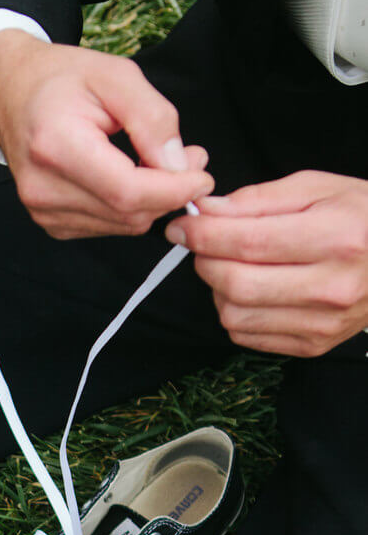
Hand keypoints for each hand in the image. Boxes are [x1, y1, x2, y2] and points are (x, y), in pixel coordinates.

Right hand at [0, 29, 213, 239]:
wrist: (12, 92)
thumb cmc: (60, 79)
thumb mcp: (116, 76)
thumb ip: (153, 119)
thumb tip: (178, 164)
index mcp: (56, 146)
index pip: (127, 191)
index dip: (173, 190)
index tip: (202, 176)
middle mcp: (44, 188)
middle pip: (128, 213)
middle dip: (169, 193)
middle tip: (188, 159)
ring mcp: (44, 211)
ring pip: (123, 225)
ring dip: (152, 201)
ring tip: (159, 161)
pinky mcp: (51, 223)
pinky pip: (108, 227)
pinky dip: (129, 207)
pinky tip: (129, 177)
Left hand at [164, 171, 367, 357]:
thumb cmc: (361, 218)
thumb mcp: (318, 189)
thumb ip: (258, 200)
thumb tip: (207, 212)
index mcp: (337, 238)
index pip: (249, 242)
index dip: (204, 235)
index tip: (183, 226)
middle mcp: (330, 287)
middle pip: (236, 283)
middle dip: (206, 261)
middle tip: (203, 244)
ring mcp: (322, 322)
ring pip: (235, 315)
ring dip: (217, 289)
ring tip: (233, 266)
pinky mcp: (312, 345)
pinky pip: (246, 336)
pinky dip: (234, 312)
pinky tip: (250, 290)